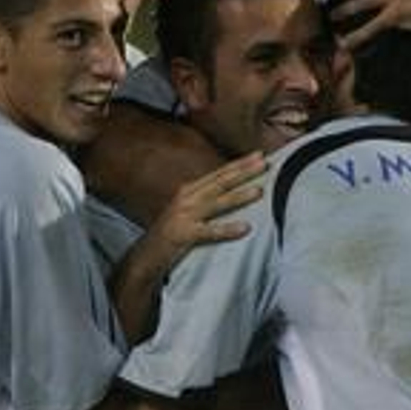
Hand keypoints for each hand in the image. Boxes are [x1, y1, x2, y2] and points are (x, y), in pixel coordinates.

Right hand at [144, 151, 267, 259]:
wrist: (146, 255)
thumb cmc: (170, 233)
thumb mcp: (187, 210)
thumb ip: (205, 199)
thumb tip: (232, 191)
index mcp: (189, 190)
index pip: (219, 173)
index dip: (239, 163)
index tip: (258, 155)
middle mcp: (187, 198)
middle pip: (220, 181)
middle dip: (243, 171)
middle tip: (264, 163)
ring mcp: (184, 215)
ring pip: (217, 202)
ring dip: (239, 195)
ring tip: (259, 191)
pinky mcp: (183, 234)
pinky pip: (210, 231)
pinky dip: (228, 229)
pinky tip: (245, 228)